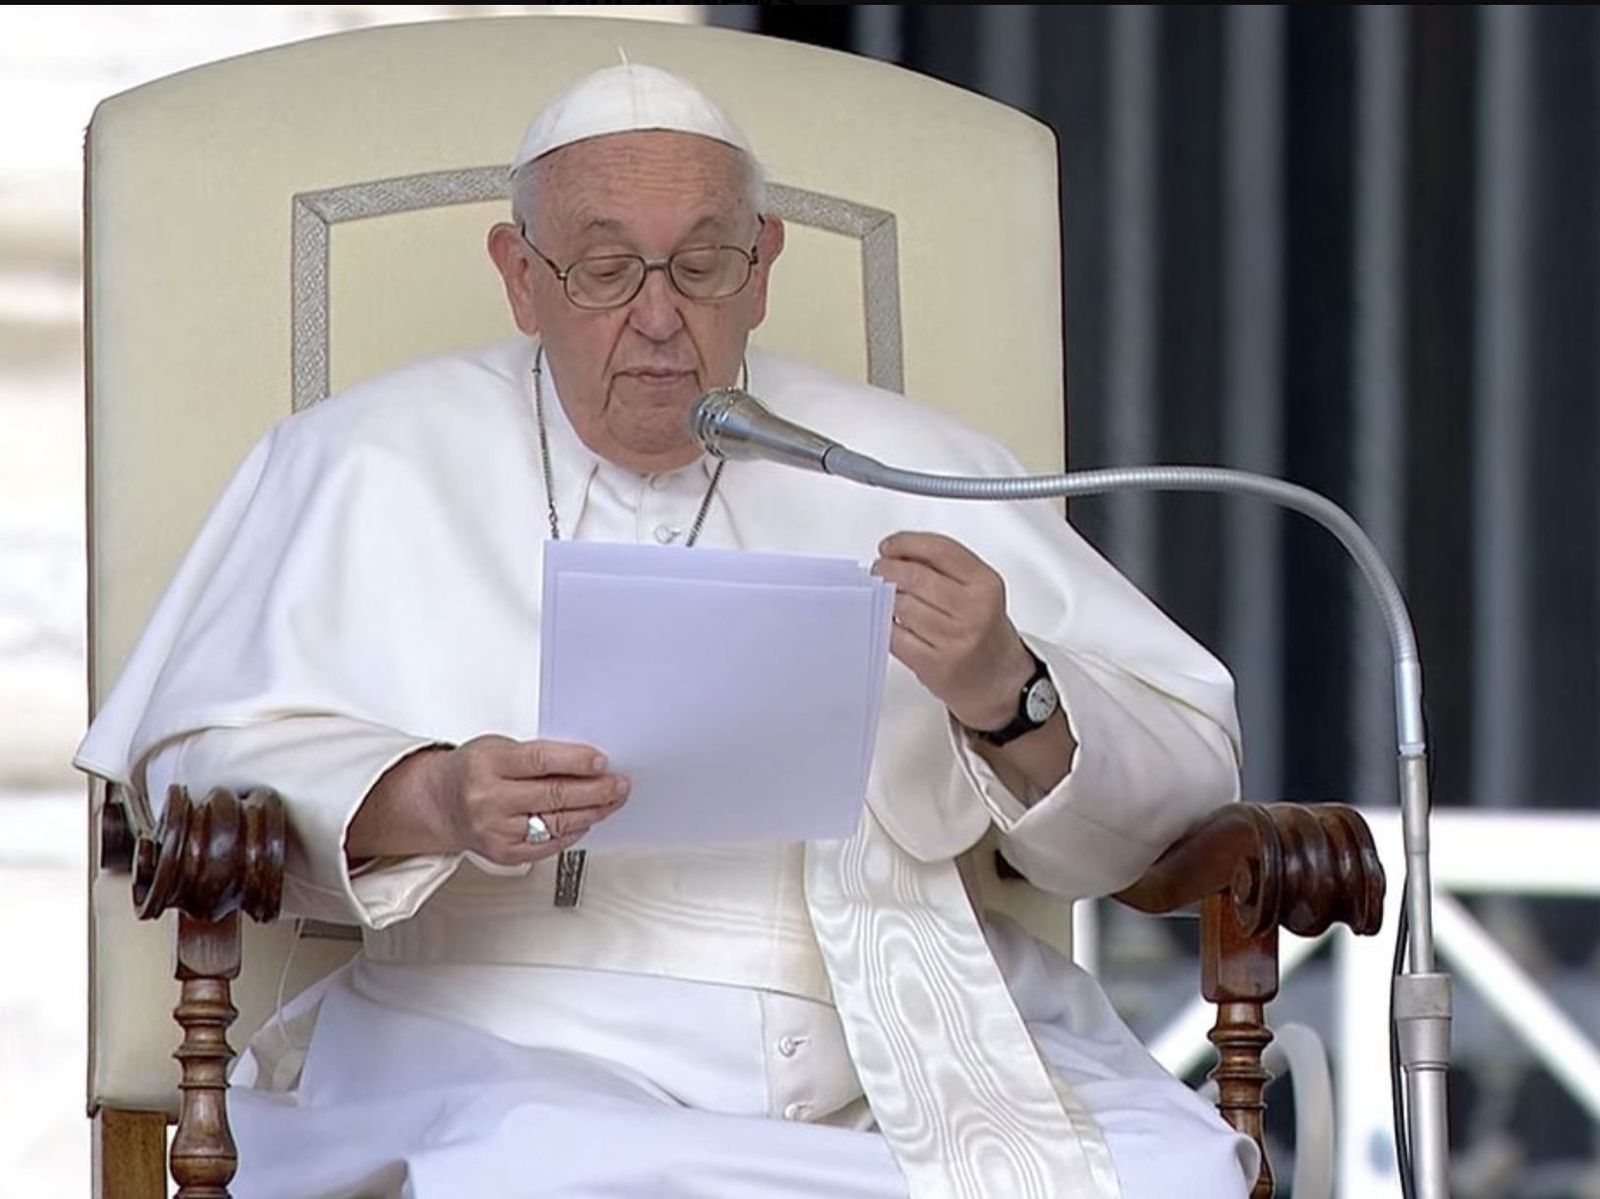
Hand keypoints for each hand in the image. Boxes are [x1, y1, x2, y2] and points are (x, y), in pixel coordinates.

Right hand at [394, 735, 628, 867]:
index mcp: (489, 764)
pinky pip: (549, 845)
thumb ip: (538, 756)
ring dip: (592, 812)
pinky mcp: (505, 854)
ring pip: (557, 823)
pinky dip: (573, 832)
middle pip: (554, 795)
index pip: (541, 761)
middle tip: (619, 785)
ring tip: (611, 802)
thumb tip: (586, 764)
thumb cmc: (473, 771)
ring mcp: (496, 830)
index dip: (576, 761)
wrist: (440, 803)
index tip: (602, 762)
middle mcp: (490, 799)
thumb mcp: (499, 748)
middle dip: (595, 790)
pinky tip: (586, 820)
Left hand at [871, 531, 1036, 732]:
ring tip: (888, 597)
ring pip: (902, 606)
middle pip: (915, 577)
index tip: (890, 546)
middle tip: (880, 570)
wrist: (1001, 683)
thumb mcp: (980, 592)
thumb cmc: (986, 632)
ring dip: (887, 598)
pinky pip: (895, 636)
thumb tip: (900, 553)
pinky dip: (887, 625)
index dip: (906, 543)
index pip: (939, 550)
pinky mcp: (934, 665)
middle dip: (889, 569)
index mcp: (985, 585)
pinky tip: (891, 621)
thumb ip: (945, 569)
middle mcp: (973, 610)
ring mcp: (953, 639)